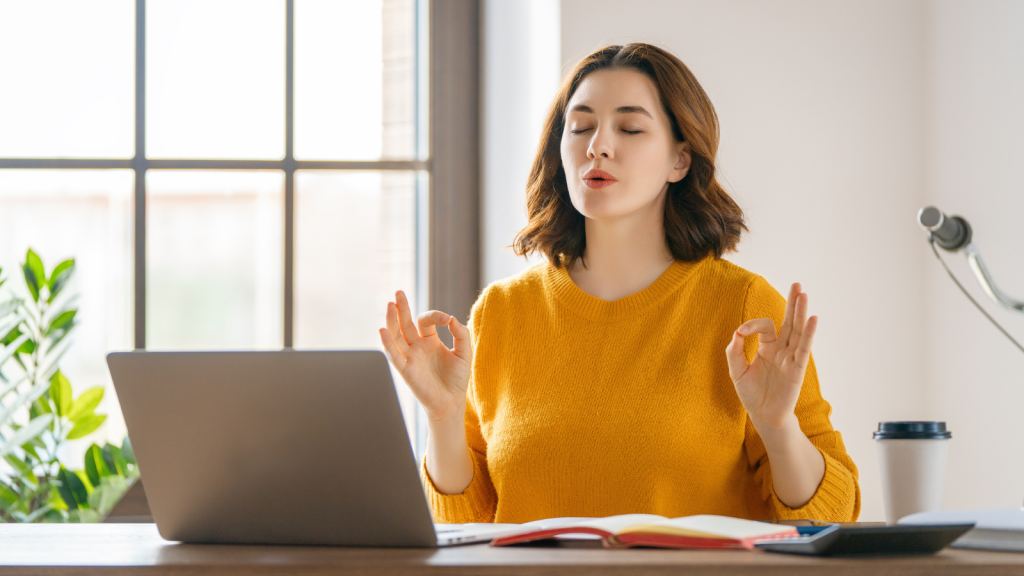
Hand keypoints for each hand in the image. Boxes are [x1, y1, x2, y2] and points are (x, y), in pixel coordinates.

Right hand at [379, 290, 472, 422]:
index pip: (425, 320)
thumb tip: (451, 318)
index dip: (435, 316)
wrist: (451, 402)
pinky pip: (394, 354)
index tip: (447, 320)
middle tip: (398, 293)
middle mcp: (416, 346)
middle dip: (402, 307)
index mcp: (429, 340)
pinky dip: (387, 342)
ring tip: (390, 305)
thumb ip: (461, 334)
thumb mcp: (465, 352)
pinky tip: (383, 330)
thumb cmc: (457, 379)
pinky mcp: (405, 369)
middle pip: (405, 323)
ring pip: (396, 335)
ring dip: (392, 320)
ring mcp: (410, 357)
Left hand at [725, 283, 817, 430]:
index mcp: (768, 347)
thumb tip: (737, 332)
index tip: (741, 333)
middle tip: (797, 284)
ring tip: (803, 294)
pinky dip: (807, 334)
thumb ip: (734, 351)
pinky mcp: (796, 369)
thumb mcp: (736, 370)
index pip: (764, 326)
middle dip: (792, 303)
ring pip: (796, 331)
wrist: (763, 415)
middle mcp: (782, 349)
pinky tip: (812, 319)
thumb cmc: (751, 394)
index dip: (752, 325)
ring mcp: (790, 358)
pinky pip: (803, 349)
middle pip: (788, 321)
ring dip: (800, 313)